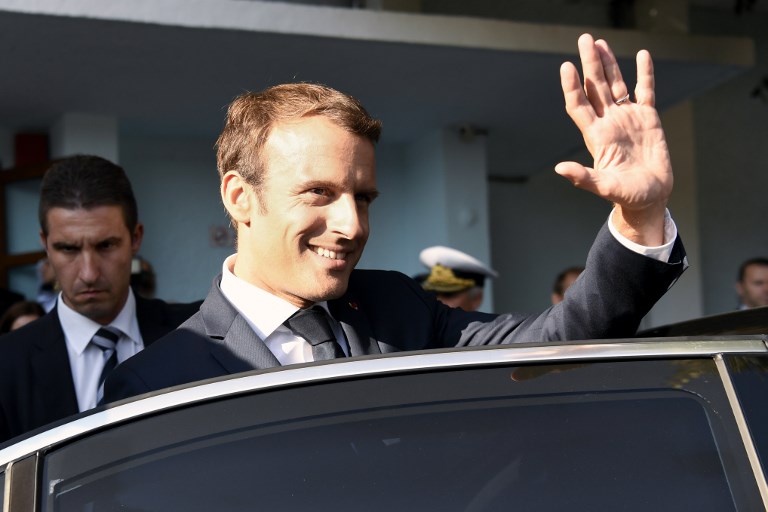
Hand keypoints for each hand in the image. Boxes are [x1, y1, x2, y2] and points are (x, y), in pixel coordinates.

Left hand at [556, 34, 671, 245]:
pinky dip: (644, 73)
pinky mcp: (648, 118)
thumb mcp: (603, 187)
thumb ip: (582, 177)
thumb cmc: (626, 196)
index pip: (579, 105)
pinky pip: (645, 90)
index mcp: (597, 135)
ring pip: (616, 84)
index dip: (572, 86)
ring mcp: (628, 118)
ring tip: (600, 42)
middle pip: (596, 87)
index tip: (567, 66)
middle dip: (589, 64)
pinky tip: (641, 55)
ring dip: (608, 64)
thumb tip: (559, 169)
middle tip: (584, 40)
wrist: (650, 198)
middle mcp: (609, 122)